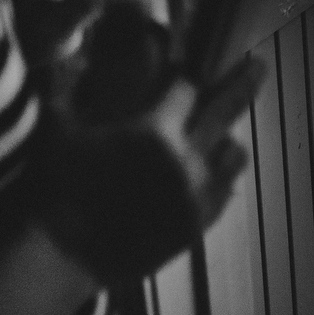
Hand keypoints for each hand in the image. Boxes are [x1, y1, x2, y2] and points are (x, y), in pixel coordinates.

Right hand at [35, 43, 266, 285]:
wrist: (60, 259)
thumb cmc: (54, 190)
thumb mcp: (55, 130)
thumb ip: (62, 86)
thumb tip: (60, 55)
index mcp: (154, 130)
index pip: (186, 89)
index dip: (183, 78)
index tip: (182, 75)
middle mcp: (185, 159)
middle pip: (226, 108)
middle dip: (242, 81)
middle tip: (258, 64)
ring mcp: (195, 195)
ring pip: (234, 154)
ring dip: (226, 139)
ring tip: (222, 134)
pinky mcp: (195, 226)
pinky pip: (225, 194)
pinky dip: (220, 179)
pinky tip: (212, 176)